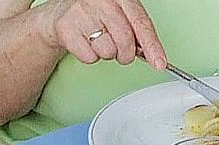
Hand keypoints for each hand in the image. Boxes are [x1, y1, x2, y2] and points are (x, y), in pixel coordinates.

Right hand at [42, 0, 165, 68]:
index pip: (140, 23)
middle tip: (121, 51)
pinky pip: (90, 58)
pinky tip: (85, 42)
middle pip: (125, 41)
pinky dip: (90, 56)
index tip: (159, 63)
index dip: (152, 46)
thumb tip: (153, 55)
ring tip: (97, 39)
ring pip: (108, 52)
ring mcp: (81, 12)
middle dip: (126, 54)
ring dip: (106, 53)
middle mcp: (100, 0)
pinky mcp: (66, 28)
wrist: (60, 12)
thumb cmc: (96, 13)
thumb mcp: (120, 13)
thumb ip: (136, 29)